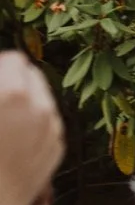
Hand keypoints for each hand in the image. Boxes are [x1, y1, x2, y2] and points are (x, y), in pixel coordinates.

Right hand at [0, 56, 61, 204]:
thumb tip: (4, 84)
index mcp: (12, 95)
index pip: (14, 60)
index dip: (0, 67)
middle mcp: (40, 107)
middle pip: (31, 74)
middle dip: (12, 80)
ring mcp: (53, 127)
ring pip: (42, 97)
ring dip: (24, 99)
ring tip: (3, 117)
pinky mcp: (58, 145)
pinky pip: (48, 120)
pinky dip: (33, 120)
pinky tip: (13, 137)